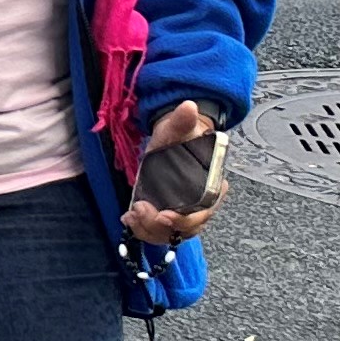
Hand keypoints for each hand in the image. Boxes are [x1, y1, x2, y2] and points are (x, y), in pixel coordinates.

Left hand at [125, 99, 223, 247]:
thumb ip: (181, 123)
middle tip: (144, 212)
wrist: (165, 149)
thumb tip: (188, 107)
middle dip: (164, 225)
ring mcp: (184, 213)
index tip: (166, 215)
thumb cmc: (175, 143)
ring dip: (149, 229)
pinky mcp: (166, 217)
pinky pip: (157, 232)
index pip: (205, 210)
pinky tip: (129, 218)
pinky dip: (142, 229)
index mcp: (211, 186)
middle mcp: (200, 204)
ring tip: (132, 214)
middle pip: (188, 227)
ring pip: (170, 233)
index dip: (187, 219)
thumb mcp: (175, 132)